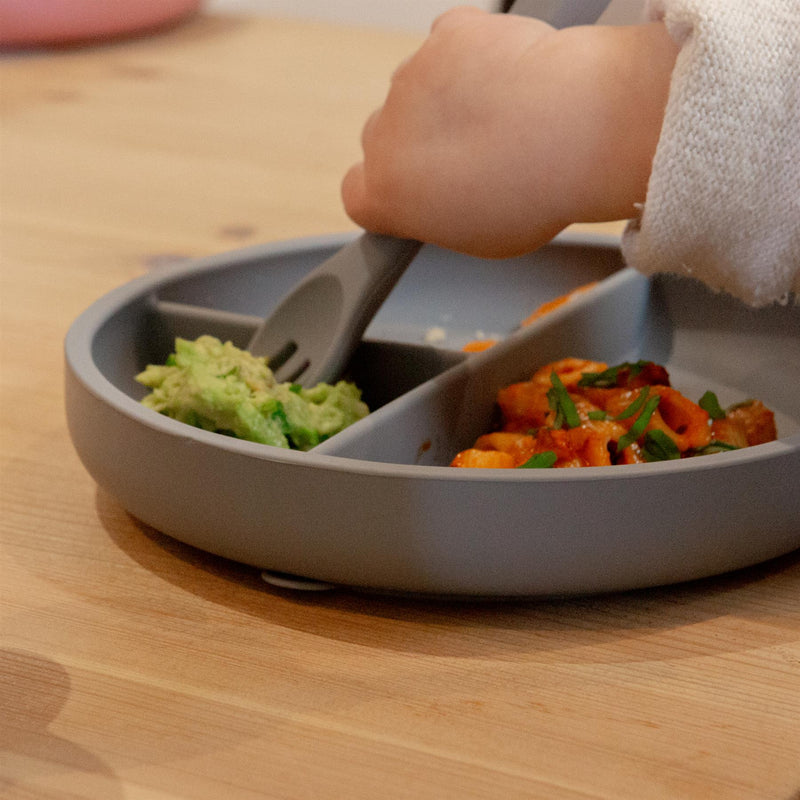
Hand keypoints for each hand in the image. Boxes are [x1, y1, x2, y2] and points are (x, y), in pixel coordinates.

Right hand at [342, 7, 676, 257]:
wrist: (574, 133)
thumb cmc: (532, 196)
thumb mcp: (476, 238)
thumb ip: (437, 216)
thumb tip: (441, 199)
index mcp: (383, 192)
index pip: (357, 191)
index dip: (387, 191)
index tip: (415, 192)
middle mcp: (383, 132)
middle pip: (383, 136)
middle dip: (417, 143)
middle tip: (469, 155)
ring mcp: (412, 77)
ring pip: (417, 88)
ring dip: (447, 99)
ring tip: (503, 118)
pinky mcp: (448, 35)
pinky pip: (449, 44)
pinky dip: (472, 56)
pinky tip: (507, 80)